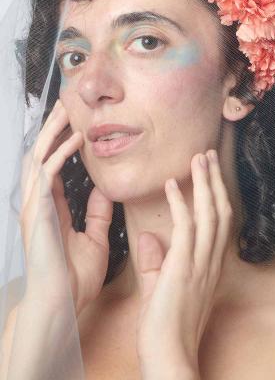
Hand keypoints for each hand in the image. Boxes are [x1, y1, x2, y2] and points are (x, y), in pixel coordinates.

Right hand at [21, 99, 112, 315]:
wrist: (62, 304)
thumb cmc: (75, 277)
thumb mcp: (94, 238)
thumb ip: (97, 213)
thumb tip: (104, 190)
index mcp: (50, 208)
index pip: (52, 166)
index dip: (61, 143)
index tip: (75, 124)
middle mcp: (37, 202)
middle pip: (41, 155)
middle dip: (52, 129)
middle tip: (67, 106)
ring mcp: (33, 206)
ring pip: (39, 158)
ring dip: (53, 133)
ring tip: (67, 112)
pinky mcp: (37, 212)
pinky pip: (47, 175)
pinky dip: (61, 155)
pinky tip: (75, 140)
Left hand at [136, 150, 231, 376]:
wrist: (169, 357)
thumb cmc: (166, 327)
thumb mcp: (163, 289)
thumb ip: (157, 261)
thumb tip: (148, 237)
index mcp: (208, 266)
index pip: (218, 223)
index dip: (215, 195)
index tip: (208, 174)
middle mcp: (210, 262)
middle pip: (220, 211)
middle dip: (214, 181)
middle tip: (207, 155)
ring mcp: (200, 264)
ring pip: (209, 214)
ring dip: (205, 183)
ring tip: (199, 158)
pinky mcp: (183, 268)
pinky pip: (186, 228)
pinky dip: (181, 203)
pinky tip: (173, 184)